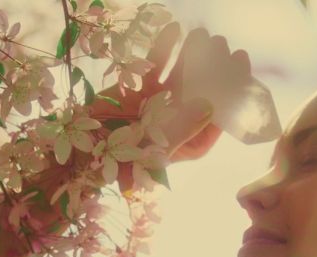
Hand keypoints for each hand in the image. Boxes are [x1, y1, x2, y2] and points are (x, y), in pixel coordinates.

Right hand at [91, 23, 254, 161]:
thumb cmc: (118, 165)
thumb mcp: (152, 152)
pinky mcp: (141, 91)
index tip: (239, 62)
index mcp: (192, 141)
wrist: (78, 155)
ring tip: (200, 35)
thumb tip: (209, 105)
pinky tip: (174, 31)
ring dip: (192, 55)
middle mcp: (182, 121)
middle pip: (205, 91)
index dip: (231, 87)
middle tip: (221, 43)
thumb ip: (180, 130)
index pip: (219, 113)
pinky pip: (156, 67)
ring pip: (183, 76)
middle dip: (214, 67)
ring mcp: (162, 104)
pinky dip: (164, 50)